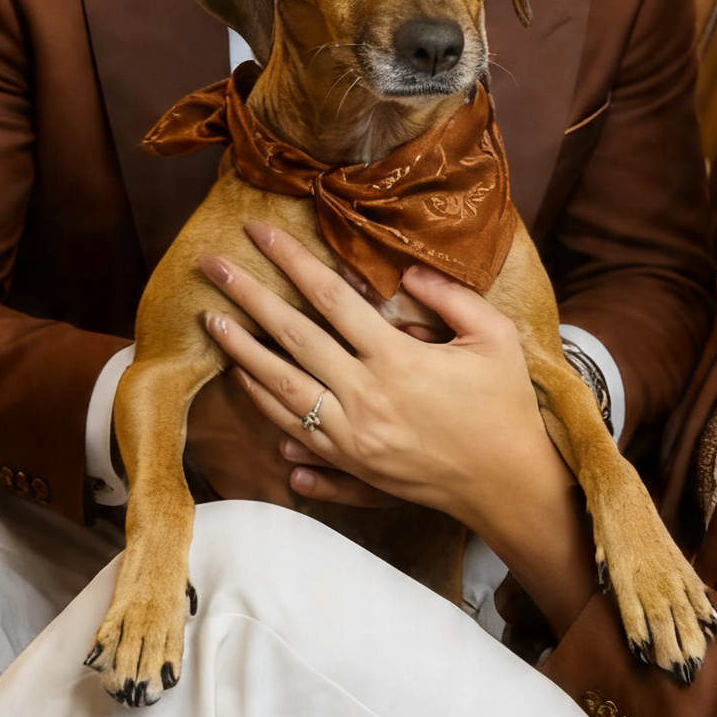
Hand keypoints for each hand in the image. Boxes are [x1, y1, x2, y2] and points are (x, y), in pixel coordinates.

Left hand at [199, 227, 597, 632]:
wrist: (505, 484)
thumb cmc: (504, 405)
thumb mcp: (495, 338)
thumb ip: (451, 297)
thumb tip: (404, 272)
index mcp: (398, 359)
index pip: (330, 297)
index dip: (291, 260)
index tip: (257, 232)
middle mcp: (365, 396)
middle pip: (291, 337)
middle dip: (247, 296)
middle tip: (210, 265)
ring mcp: (351, 435)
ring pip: (280, 387)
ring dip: (240, 351)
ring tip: (210, 319)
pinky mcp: (349, 462)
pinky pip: (292, 428)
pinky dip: (262, 401)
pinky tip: (242, 376)